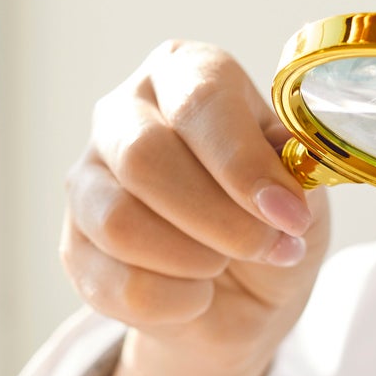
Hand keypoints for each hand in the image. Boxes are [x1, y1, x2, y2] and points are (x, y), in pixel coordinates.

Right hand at [63, 41, 330, 375]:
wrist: (243, 295)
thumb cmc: (271, 218)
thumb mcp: (301, 185)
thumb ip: (291, 172)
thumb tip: (280, 188)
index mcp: (185, 72)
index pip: (200, 98)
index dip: (243, 162)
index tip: (288, 213)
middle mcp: (123, 111)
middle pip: (145, 156)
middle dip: (217, 217)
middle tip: (268, 247)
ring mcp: (88, 178)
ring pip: (119, 222)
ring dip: (192, 260)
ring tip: (226, 264)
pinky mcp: (74, 245)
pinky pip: (114, 283)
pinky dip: (173, 303)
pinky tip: (197, 294)